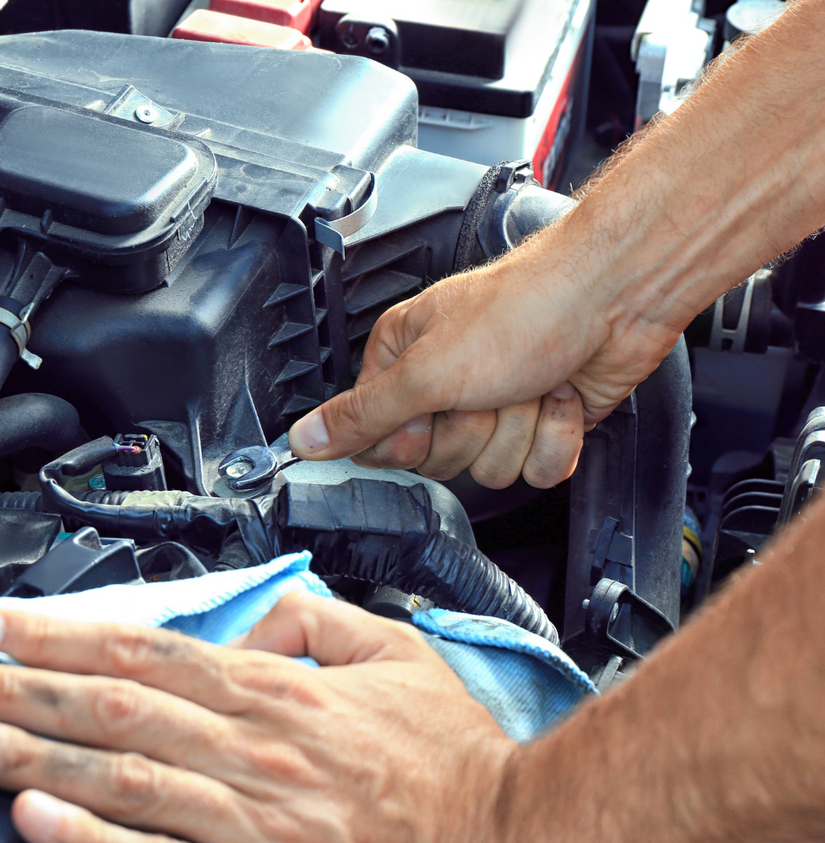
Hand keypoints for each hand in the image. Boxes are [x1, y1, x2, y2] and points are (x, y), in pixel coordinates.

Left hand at [0, 595, 523, 842]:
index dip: (70, 636)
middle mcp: (258, 754)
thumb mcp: (394, 656)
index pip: (155, 653)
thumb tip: (252, 619)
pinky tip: (36, 819)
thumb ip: (316, 623)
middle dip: (27, 687)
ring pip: (123, 782)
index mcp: (286, 693)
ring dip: (33, 756)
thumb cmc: (448, 758)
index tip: (10, 625)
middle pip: (119, 711)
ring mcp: (254, 828)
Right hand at [288, 229, 680, 488]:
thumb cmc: (524, 309)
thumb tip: (303, 439)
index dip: (408, 438)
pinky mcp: (540, 425)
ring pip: (490, 471)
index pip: (381, 440)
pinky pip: (537, 470)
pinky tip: (559, 396)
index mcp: (405, 361)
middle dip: (471, 432)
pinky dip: (554, 439)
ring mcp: (497, 408)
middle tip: (487, 388)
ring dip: (517, 431)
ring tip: (530, 383)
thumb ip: (362, 415)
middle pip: (437, 462)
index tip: (429, 411)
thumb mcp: (426, 371)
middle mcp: (447, 386)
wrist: (613, 298)